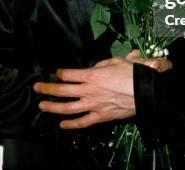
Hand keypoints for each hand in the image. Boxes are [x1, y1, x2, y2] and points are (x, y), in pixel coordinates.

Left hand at [33, 50, 172, 128]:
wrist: (148, 92)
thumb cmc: (135, 73)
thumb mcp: (119, 60)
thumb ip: (105, 62)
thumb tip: (99, 65)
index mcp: (93, 74)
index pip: (69, 74)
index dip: (60, 73)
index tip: (56, 72)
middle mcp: (89, 90)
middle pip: (62, 90)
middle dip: (47, 88)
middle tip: (36, 87)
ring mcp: (93, 105)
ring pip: (68, 108)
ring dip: (53, 107)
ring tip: (42, 105)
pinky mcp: (101, 117)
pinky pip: (82, 122)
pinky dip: (71, 124)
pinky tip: (62, 124)